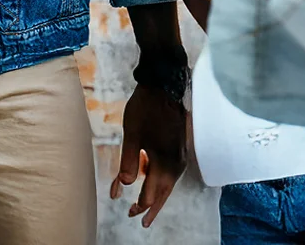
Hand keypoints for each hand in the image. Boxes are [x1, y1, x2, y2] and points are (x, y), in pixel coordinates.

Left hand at [110, 83, 187, 227]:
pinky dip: (158, 177)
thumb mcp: (132, 135)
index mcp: (166, 163)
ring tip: (142, 203)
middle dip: (150, 206)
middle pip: (164, 192)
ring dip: (155, 192)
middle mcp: (177, 163)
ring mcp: (179, 155)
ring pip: (167, 182)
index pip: (153, 194)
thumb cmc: (145, 109)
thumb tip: (125, 186)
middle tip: (138, 219)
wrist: (162, 86)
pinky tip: (147, 173)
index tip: (126, 210)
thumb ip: (129, 162)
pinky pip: (168, 170)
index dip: (139, 204)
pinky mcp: (178, 146)